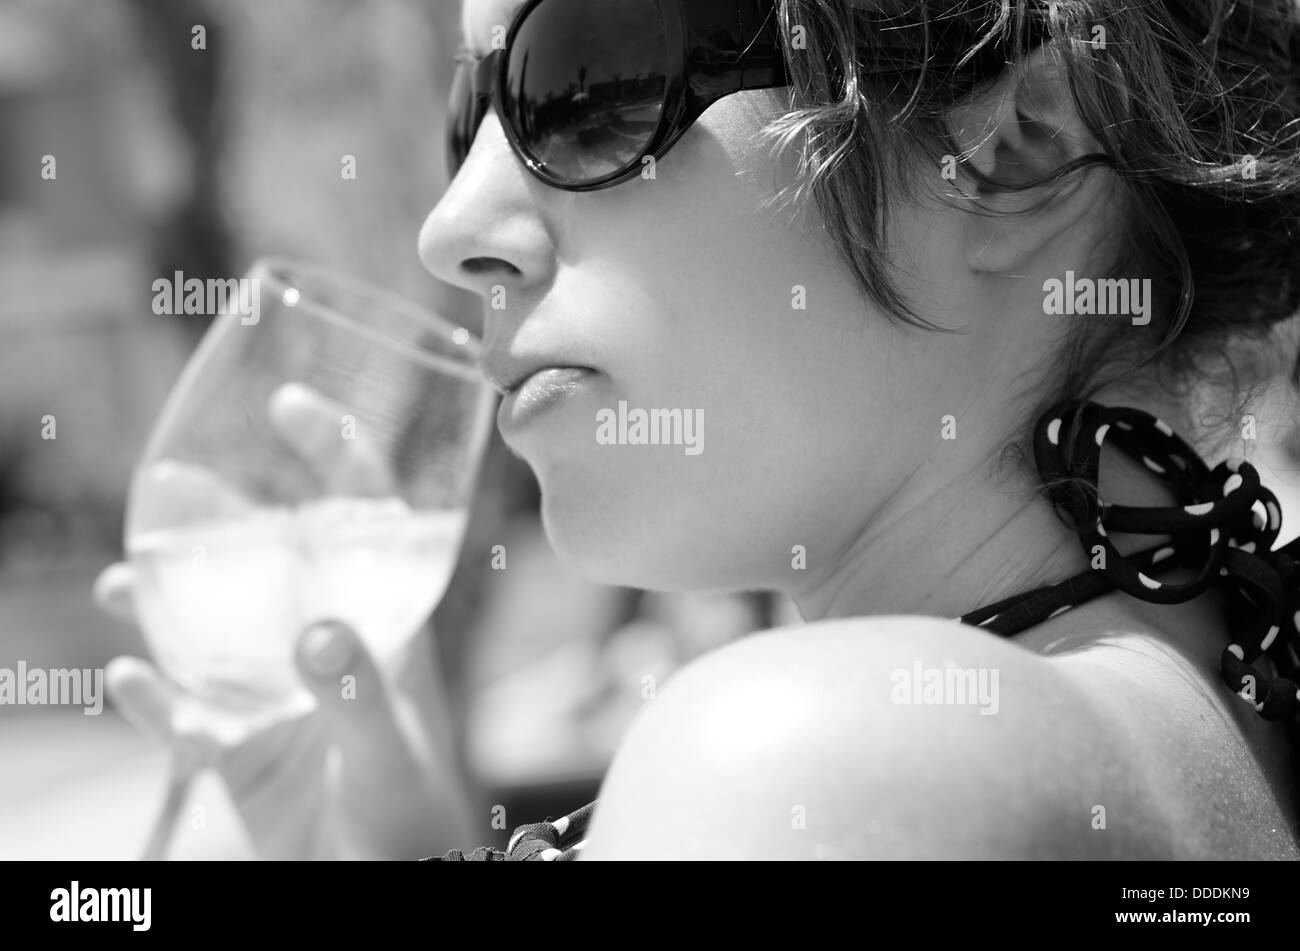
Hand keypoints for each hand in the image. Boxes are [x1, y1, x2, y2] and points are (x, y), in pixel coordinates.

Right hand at [99, 384, 474, 859]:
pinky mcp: (243, 748)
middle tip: (171, 482)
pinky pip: (187, 714)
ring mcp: (278, 696)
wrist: (389, 887)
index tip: (293, 408)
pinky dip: (156, 699)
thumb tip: (316, 635)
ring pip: (214, 631)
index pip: (368, 523)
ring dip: (168, 603)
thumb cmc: (410, 820)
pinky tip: (127, 675)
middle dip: (221, 520)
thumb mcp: (393, 750)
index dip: (336, 458)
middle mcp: (326, 648)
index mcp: (384, 627)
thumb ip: (359, 694)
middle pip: (269, 563)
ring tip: (124, 579)